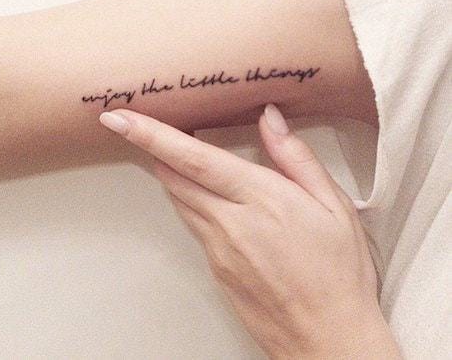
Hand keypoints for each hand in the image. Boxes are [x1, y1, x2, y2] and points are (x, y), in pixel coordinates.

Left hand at [99, 104, 400, 358]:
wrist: (327, 339)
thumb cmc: (338, 272)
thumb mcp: (333, 205)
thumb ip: (295, 156)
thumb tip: (270, 117)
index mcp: (260, 199)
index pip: (193, 159)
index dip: (151, 135)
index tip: (118, 118)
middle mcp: (229, 223)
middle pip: (172, 177)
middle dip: (150, 146)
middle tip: (138, 122)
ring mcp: (216, 249)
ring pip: (178, 199)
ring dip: (169, 171)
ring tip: (172, 149)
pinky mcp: (214, 267)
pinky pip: (192, 222)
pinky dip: (188, 198)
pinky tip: (205, 192)